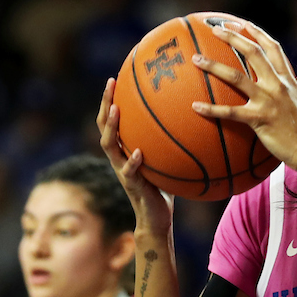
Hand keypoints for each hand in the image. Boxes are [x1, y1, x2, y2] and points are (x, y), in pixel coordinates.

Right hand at [97, 78, 174, 233]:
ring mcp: (123, 171)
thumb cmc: (165, 188)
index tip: (115, 77)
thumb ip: (171, 144)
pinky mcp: (133, 186)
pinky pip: (129, 172)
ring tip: (116, 110)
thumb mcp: (167, 161)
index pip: (112, 120)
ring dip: (111, 127)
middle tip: (110, 83)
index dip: (110, 99)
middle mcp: (119, 158)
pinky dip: (132, 161)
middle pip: (104, 126)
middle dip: (105, 103)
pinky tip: (138, 152)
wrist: (157, 219)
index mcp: (124, 149)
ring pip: (109, 146)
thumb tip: (193, 120)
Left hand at [188, 20, 296, 181]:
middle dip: (232, 37)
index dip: (256, 32)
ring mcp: (269, 100)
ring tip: (196, 59)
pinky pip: (231, 111)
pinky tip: (196, 106)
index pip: (272, 47)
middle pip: (252, 52)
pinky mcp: (260, 119)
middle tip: (214, 29)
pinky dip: (212, 109)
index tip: (241, 23)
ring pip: (236, 77)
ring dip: (213, 66)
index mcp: (288, 79)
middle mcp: (278, 85)